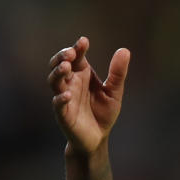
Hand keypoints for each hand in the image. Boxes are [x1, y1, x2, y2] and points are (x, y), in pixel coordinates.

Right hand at [47, 36, 130, 154]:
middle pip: (59, 64)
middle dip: (62, 56)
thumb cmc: (103, 113)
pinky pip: (58, 104)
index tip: (84, 42)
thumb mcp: (114, 92)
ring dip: (58, 73)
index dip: (77, 48)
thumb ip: (118, 73)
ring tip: (66, 67)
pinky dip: (60, 98)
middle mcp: (71, 83)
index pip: (76, 56)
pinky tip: (67, 95)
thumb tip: (125, 50)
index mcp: (82, 74)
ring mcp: (65, 97)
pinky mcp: (63, 114)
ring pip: (54, 81)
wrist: (98, 138)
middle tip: (70, 53)